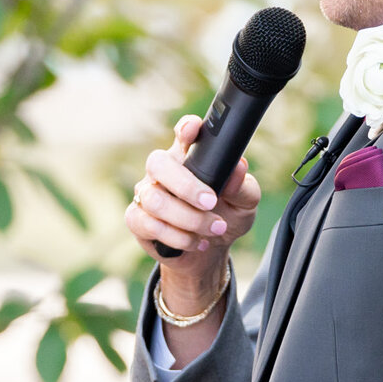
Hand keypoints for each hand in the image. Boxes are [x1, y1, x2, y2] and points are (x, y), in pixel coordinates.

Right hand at [127, 115, 261, 277]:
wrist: (210, 252)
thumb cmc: (226, 217)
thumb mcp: (244, 204)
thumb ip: (243, 187)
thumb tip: (239, 168)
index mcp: (191, 156)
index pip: (184, 133)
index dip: (185, 129)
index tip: (193, 130)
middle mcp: (164, 170)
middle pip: (158, 163)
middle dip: (185, 186)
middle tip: (211, 202)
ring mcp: (147, 193)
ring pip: (154, 199)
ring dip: (188, 219)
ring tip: (214, 228)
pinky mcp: (137, 219)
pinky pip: (148, 224)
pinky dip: (177, 237)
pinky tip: (196, 241)